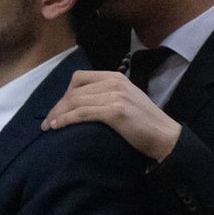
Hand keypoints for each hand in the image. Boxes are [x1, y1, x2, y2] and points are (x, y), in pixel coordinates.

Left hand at [42, 70, 182, 160]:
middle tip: (48, 121)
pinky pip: (81, 112)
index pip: (80, 78)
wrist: (165, 137)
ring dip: (58, 114)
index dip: (65, 94)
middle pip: (74, 91)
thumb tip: (83, 104)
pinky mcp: (115, 111)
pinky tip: (58, 127)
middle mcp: (115, 82)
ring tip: (49, 126)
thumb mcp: (127, 101)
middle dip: (57, 106)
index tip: (59, 109)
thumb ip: (108, 96)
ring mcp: (115, 95)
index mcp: (117, 77)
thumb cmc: (146, 124)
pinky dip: (66, 119)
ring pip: (75, 101)